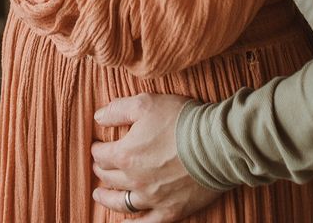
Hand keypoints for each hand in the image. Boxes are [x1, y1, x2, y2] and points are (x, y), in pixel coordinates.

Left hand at [91, 94, 220, 221]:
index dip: (97, 148)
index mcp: (125, 154)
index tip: (98, 145)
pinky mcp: (170, 210)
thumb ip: (118, 110)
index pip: (102, 154)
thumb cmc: (180, 120)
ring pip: (122, 203)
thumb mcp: (145, 103)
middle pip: (109, 178)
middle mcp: (134, 180)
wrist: (215, 143)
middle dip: (101, 170)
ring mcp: (152, 198)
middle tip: (100, 166)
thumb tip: (98, 117)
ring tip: (100, 195)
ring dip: (107, 198)